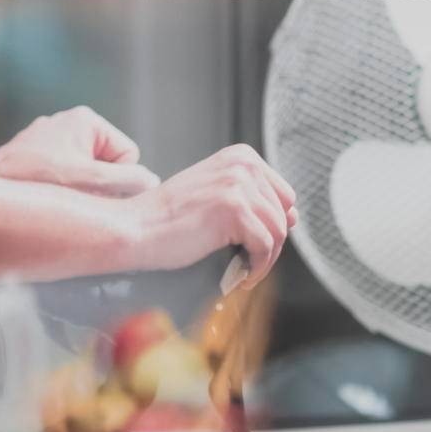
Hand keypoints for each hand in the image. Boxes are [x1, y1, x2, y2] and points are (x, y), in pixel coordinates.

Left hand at [0, 106, 159, 197]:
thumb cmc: (38, 181)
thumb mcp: (93, 182)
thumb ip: (130, 181)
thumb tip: (151, 183)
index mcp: (86, 120)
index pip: (128, 154)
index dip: (118, 179)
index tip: (95, 190)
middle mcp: (67, 122)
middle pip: (106, 164)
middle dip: (96, 185)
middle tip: (74, 196)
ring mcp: (49, 138)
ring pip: (84, 172)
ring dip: (76, 189)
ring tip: (54, 195)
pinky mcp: (33, 154)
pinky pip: (62, 174)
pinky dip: (57, 187)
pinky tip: (42, 194)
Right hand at [127, 144, 297, 287]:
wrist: (136, 228)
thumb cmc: (168, 218)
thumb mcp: (214, 193)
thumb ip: (251, 198)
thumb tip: (294, 216)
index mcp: (241, 156)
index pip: (284, 195)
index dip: (273, 224)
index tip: (257, 243)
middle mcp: (243, 165)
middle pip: (284, 214)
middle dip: (271, 244)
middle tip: (249, 262)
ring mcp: (238, 185)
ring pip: (278, 232)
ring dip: (265, 260)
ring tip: (245, 271)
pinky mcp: (234, 210)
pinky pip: (265, 247)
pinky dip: (258, 268)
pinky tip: (243, 276)